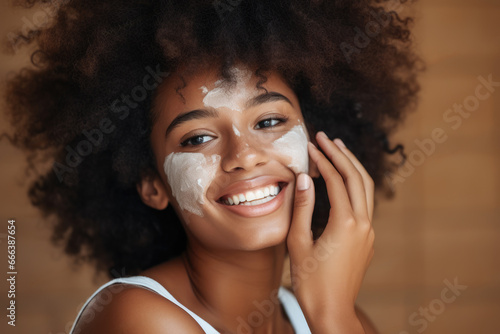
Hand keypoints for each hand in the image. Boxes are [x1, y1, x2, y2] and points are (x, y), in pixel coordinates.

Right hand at [287, 131, 374, 332]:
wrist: (332, 311)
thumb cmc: (311, 282)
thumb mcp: (298, 243)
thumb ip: (302, 207)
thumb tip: (305, 177)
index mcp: (345, 223)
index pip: (336, 180)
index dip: (322, 160)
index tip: (310, 145)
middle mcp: (363, 224)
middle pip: (357, 178)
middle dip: (341, 154)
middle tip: (326, 137)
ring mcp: (368, 232)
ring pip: (366, 189)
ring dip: (352, 167)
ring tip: (338, 149)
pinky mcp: (367, 239)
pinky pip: (365, 203)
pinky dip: (355, 185)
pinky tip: (343, 181)